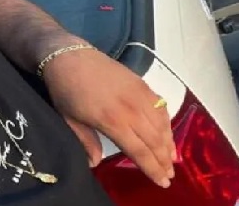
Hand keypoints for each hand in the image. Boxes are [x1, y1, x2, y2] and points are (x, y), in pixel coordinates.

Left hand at [41, 42, 176, 187]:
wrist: (69, 57)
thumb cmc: (66, 90)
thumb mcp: (70, 120)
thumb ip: (86, 142)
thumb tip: (95, 163)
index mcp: (113, 122)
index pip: (140, 152)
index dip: (152, 169)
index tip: (162, 182)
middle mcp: (131, 109)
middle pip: (155, 141)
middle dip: (164, 161)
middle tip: (170, 175)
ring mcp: (139, 94)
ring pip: (162, 124)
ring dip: (169, 143)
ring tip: (172, 158)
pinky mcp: (142, 83)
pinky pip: (161, 106)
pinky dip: (167, 121)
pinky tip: (167, 132)